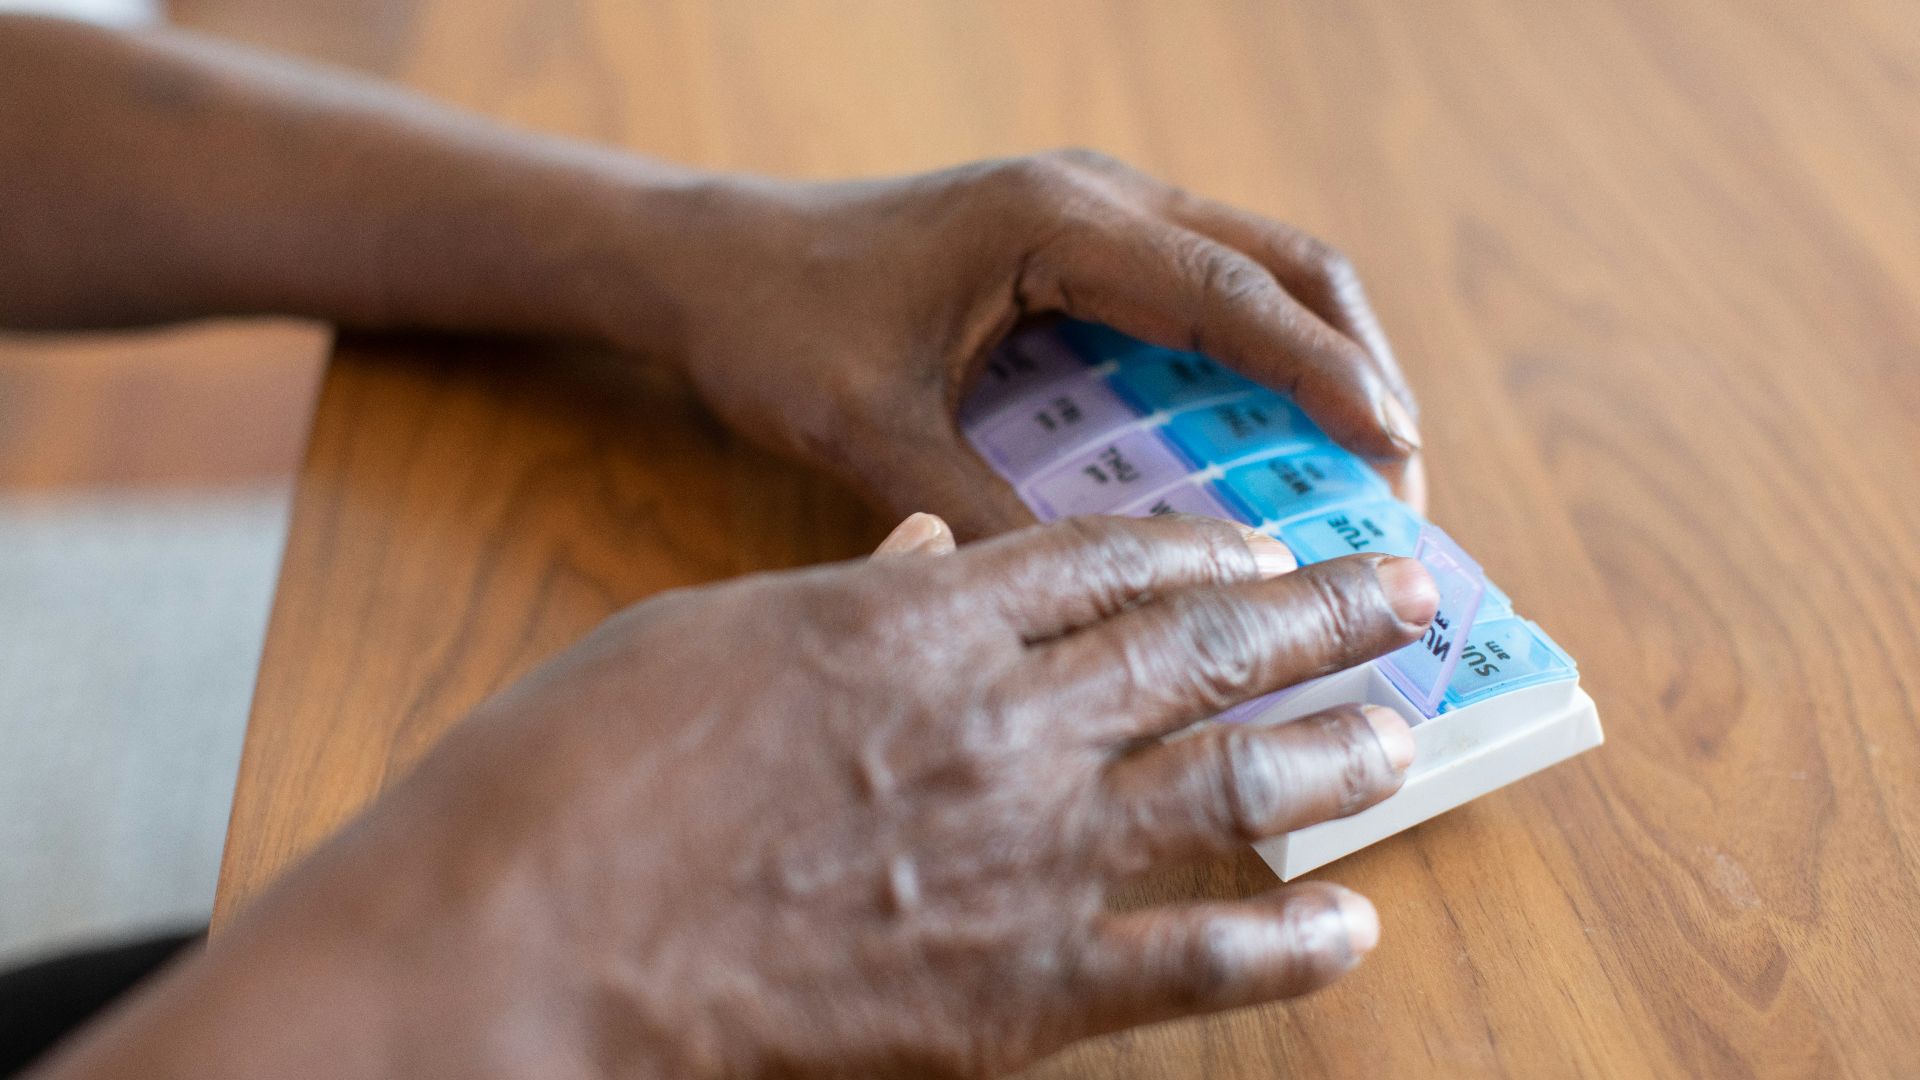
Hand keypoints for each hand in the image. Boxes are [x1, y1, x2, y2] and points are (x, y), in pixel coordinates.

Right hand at [124, 514, 1432, 1079]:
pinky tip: (1352, 928)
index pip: (1099, 561)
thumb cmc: (580, 766)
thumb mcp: (710, 632)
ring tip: (1402, 725)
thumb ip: (846, 596)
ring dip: (1328, 749)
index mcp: (916, 619)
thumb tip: (928, 557)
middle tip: (1400, 590)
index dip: (1195, 549)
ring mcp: (1014, 855)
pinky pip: (1184, 963)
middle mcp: (995, 720)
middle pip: (1194, 645)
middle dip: (1313, 611)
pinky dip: (1282, 949)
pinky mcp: (1007, 993)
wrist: (518, 934)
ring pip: (1223, 783)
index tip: (1254, 544)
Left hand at [622, 151, 1424, 536]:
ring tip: (1353, 476)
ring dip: (1315, 362)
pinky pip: (1199, 296)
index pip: (1234, 296)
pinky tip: (1253, 448)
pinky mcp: (1073, 248)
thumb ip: (979, 512)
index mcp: (1057, 222)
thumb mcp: (873, 431)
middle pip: (1285, 266)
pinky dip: (1251, 365)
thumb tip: (1096, 613)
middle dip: (1358, 369)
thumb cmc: (776, 324)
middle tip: (1393, 488)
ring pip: (1255, 273)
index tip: (1399, 460)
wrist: (707, 260)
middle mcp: (1093, 199)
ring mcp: (1088, 216)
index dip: (1330, 379)